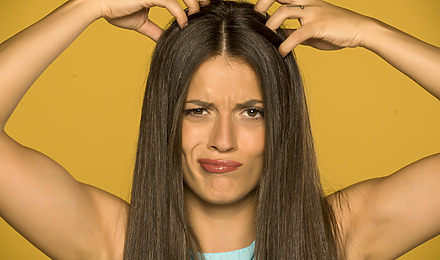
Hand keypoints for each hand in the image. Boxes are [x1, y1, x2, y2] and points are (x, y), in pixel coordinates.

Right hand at [96, 0, 200, 40]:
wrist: (98, 6)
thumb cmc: (116, 11)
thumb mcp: (141, 23)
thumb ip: (155, 30)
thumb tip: (164, 41)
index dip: (193, 0)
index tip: (201, 10)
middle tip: (207, 9)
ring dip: (194, 4)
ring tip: (197, 17)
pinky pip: (172, 3)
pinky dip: (181, 14)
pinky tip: (184, 23)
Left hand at [254, 0, 373, 56]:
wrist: (360, 30)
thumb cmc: (336, 30)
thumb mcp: (311, 29)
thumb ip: (295, 31)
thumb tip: (279, 39)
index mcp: (305, 0)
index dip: (266, 1)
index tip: (257, 15)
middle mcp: (307, 2)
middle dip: (262, 7)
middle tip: (256, 22)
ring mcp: (313, 12)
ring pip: (284, 12)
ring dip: (270, 26)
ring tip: (266, 39)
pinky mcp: (319, 25)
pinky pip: (297, 33)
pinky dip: (286, 44)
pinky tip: (281, 52)